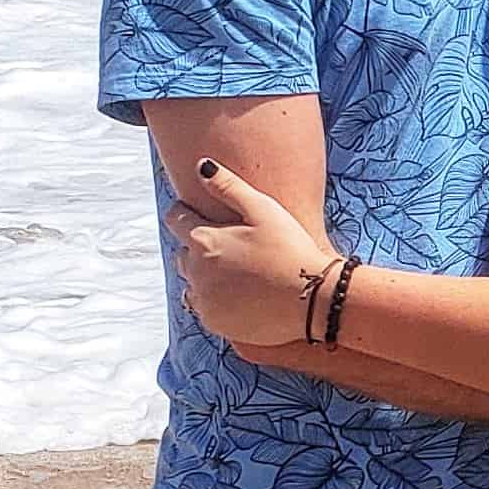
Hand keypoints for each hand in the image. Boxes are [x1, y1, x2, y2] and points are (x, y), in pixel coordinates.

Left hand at [167, 156, 335, 357]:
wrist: (313, 300)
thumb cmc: (291, 249)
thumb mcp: (263, 209)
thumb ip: (228, 186)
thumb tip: (201, 166)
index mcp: (203, 239)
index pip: (176, 218)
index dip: (185, 212)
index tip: (197, 212)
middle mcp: (195, 271)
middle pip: (183, 253)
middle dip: (197, 247)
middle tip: (228, 246)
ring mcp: (204, 299)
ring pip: (192, 283)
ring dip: (204, 276)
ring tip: (235, 273)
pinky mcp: (215, 322)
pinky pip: (205, 307)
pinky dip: (216, 300)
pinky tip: (241, 295)